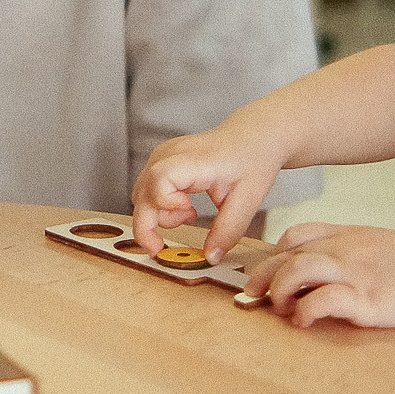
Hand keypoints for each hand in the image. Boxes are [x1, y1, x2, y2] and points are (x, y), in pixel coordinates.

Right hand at [130, 126, 283, 257]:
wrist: (253, 136)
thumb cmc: (252, 159)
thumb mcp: (249, 199)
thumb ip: (228, 230)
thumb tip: (209, 257)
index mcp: (194, 160)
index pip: (159, 179)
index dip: (164, 203)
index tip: (189, 214)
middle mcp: (170, 155)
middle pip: (142, 192)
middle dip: (149, 225)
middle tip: (162, 246)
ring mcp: (162, 156)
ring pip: (141, 194)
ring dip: (157, 216)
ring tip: (190, 215)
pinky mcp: (160, 162)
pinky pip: (147, 190)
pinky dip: (161, 207)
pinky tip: (185, 207)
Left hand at [238, 223, 394, 329]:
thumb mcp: (385, 246)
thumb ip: (355, 253)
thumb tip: (331, 271)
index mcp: (350, 235)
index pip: (297, 234)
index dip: (275, 252)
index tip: (269, 271)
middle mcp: (346, 250)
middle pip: (287, 254)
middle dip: (263, 276)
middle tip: (252, 295)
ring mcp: (355, 273)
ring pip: (296, 270)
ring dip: (279, 291)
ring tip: (280, 309)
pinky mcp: (366, 301)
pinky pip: (322, 301)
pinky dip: (305, 312)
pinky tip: (303, 323)